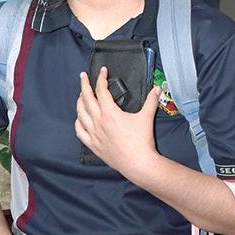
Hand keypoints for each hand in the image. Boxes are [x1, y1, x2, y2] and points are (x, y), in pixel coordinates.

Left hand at [75, 67, 159, 183]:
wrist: (138, 163)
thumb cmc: (142, 141)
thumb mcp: (147, 117)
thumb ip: (151, 101)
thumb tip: (156, 89)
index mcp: (110, 113)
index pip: (101, 90)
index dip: (101, 79)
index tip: (103, 71)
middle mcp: (98, 122)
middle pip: (86, 99)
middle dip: (84, 85)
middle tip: (83, 76)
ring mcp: (94, 134)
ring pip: (80, 114)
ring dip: (79, 102)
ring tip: (81, 95)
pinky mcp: (93, 145)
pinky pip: (80, 131)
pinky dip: (78, 122)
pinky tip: (80, 118)